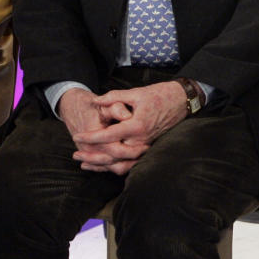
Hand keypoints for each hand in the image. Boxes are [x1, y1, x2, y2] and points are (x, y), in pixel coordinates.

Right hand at [57, 88, 142, 173]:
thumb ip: (116, 107)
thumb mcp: (104, 104)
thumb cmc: (91, 106)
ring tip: (143, 157)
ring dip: (129, 164)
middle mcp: (90, 148)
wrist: (73, 109)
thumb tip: (128, 115)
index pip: (117, 149)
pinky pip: (109, 168)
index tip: (147, 144)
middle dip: (134, 158)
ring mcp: (90, 155)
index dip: (133, 148)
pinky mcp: (92, 158)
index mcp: (94, 135)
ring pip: (114, 168)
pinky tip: (133, 162)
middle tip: (148, 150)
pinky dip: (121, 167)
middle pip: (117, 162)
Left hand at [70, 82, 187, 173]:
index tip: (77, 135)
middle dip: (93, 157)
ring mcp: (146, 145)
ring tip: (85, 163)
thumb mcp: (135, 92)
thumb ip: (113, 97)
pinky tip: (104, 165)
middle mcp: (141, 139)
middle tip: (76, 154)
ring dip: (103, 165)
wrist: (182, 100)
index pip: (109, 135)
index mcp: (137, 125)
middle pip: (113, 155)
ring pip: (122, 163)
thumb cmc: (159, 94)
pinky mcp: (148, 147)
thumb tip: (96, 101)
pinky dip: (116, 166)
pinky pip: (130, 163)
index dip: (91, 137)